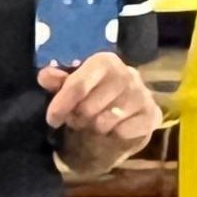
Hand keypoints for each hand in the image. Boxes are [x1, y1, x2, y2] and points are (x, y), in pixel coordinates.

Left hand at [40, 50, 161, 162]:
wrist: (122, 120)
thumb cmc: (93, 100)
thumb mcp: (72, 90)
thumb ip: (58, 82)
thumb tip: (44, 76)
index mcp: (105, 61)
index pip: (78, 85)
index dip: (61, 104)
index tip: (52, 119)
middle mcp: (127, 74)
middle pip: (89, 107)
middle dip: (78, 118)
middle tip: (78, 119)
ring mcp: (143, 94)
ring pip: (106, 121)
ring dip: (95, 127)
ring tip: (95, 123)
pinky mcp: (152, 115)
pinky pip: (124, 132)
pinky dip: (114, 135)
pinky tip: (115, 129)